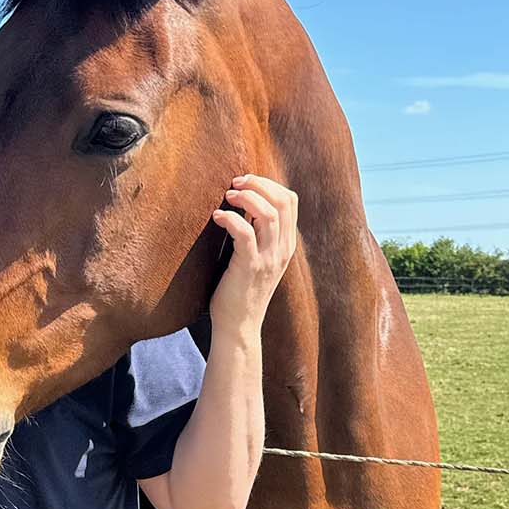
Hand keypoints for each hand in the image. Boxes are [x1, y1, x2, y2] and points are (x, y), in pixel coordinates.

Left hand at [209, 174, 298, 336]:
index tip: (245, 182)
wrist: (238, 326)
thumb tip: (243, 205)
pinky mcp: (249, 268)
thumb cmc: (240, 289)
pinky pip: (245, 233)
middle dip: (258, 184)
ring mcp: (268, 259)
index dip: (269, 183)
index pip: (290, 200)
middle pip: (283, 201)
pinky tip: (217, 217)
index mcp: (286, 245)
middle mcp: (282, 250)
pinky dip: (231, 219)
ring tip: (227, 196)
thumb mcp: (256, 257)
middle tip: (235, 182)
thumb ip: (257, 234)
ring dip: (246, 198)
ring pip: (268, 214)